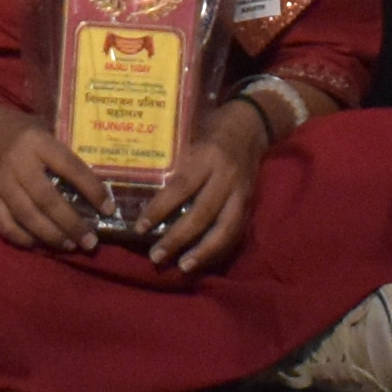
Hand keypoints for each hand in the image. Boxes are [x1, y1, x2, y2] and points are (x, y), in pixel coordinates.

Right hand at [0, 106, 104, 254]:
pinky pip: (5, 224)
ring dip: (51, 235)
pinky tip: (39, 243)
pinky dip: (22, 238)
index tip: (109, 209)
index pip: (70, 168)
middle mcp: (18, 163)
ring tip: (70, 246)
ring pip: (27, 216)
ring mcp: (1, 182)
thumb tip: (94, 185)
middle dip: (71, 224)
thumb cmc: (19, 127)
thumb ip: (62, 153)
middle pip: (47, 200)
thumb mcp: (44, 128)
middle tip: (90, 242)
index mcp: (37, 142)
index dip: (91, 189)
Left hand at [139, 95, 272, 272]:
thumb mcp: (190, 136)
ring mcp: (242, 193)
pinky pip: (236, 233)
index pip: (181, 187)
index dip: (160, 209)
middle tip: (156, 257)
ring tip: (183, 267)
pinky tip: (202, 261)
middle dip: (178, 239)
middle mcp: (226, 177)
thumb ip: (174, 163)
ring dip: (203, 252)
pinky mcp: (250, 204)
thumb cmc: (212, 129)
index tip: (140, 227)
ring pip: (224, 229)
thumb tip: (140, 189)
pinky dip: (219, 250)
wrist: (251, 124)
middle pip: (202, 214)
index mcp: (208, 157)